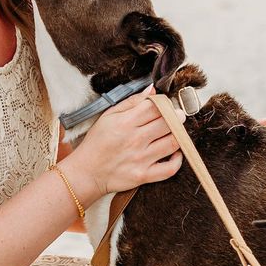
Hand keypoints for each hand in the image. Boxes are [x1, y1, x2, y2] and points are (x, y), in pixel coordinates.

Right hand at [61, 92, 182, 195]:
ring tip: (176, 132)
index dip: (166, 103)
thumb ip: (131, 102)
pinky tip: (175, 152)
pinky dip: (177, 160)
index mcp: (126, 122)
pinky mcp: (144, 175)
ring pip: (173, 142)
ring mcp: (141, 159)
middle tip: (177, 116)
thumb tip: (152, 90)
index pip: (156, 107)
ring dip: (179, 135)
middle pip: (169, 123)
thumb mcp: (108, 115)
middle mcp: (135, 140)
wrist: (87, 172)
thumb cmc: (97, 142)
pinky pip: (170, 168)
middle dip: (177, 117)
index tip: (166, 105)